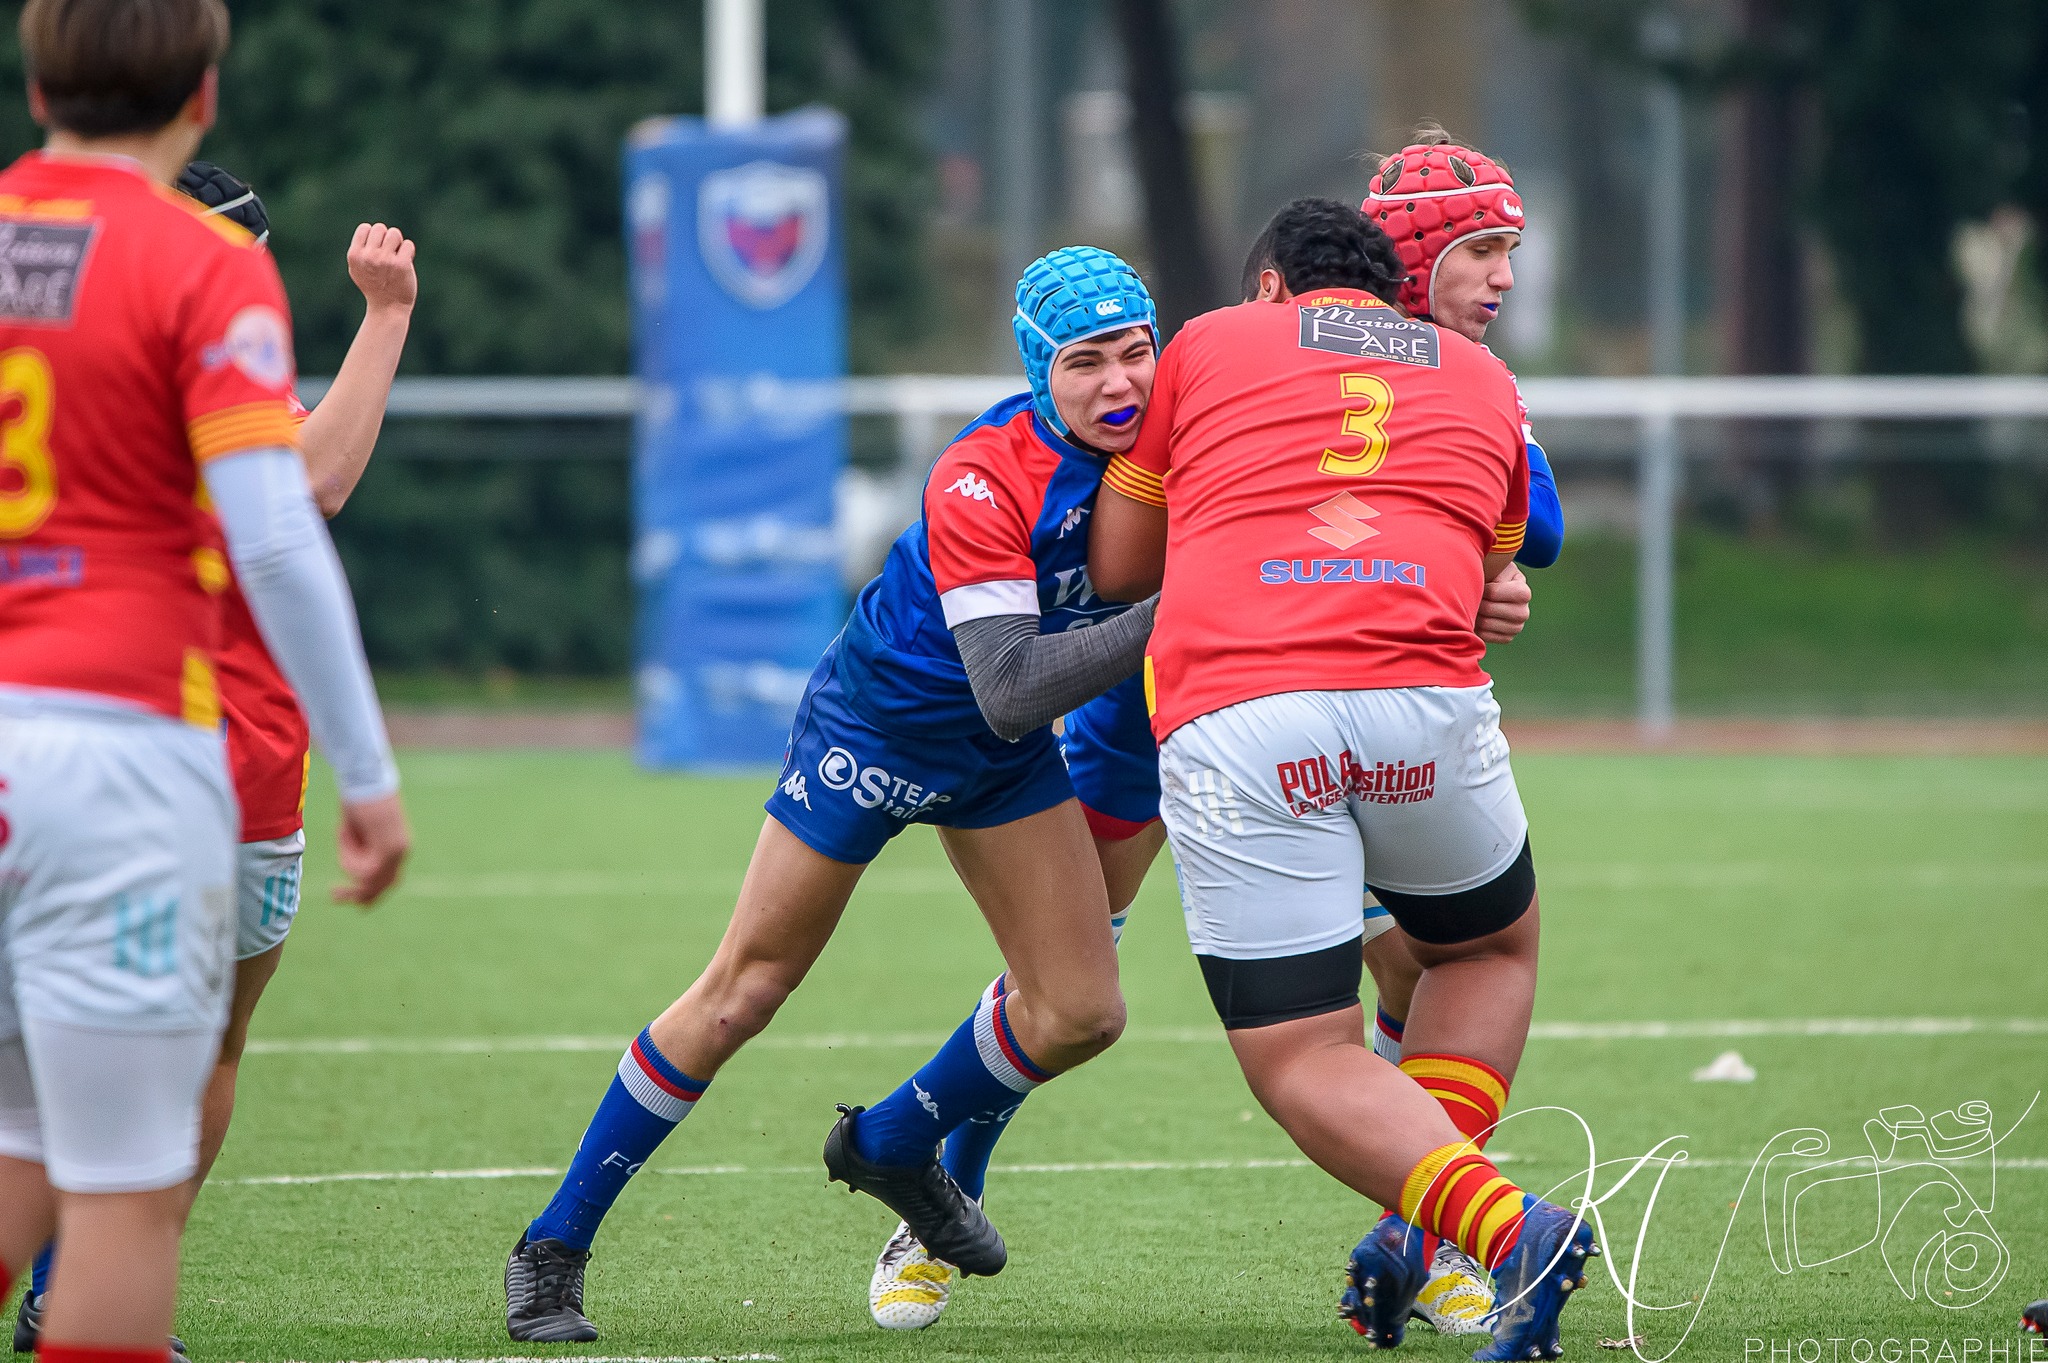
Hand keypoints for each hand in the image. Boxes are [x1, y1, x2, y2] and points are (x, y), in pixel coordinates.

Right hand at [334, 791, 410, 906]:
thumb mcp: (358, 829)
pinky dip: (348, 854)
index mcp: (398, 846)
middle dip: (357, 894)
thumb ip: (358, 849)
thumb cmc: (357, 797)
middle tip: (334, 895)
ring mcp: (397, 851)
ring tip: (343, 832)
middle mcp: (402, 851)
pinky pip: (365, 868)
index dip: (370, 895)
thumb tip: (350, 869)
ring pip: (368, 878)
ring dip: (347, 861)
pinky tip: (345, 831)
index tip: (350, 900)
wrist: (364, 777)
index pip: (389, 881)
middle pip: (380, 886)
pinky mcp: (389, 848)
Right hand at [347, 223, 416, 312]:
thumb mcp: (357, 269)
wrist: (388, 308)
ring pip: (394, 233)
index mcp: (355, 255)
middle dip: (386, 238)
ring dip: (398, 243)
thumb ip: (360, 250)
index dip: (373, 236)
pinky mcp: (401, 264)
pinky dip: (409, 251)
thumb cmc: (373, 287)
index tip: (377, 249)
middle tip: (389, 253)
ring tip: (396, 256)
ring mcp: (385, 260)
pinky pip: (408, 245)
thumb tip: (369, 229)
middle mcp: (369, 256)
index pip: (365, 228)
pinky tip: (405, 262)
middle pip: (380, 228)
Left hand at [1476, 562, 1531, 643]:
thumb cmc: (1494, 575)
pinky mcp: (1507, 638)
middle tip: (1470, 596)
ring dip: (1473, 614)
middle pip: (1488, 609)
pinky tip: (1476, 617)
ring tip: (1473, 606)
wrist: (1496, 591)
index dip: (1480, 588)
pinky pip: (1485, 636)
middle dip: (1475, 602)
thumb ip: (1492, 569)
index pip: (1493, 592)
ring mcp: (1517, 627)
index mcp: (1523, 592)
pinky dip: (1476, 627)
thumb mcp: (1496, 566)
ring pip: (1485, 624)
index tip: (1478, 584)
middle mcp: (1524, 612)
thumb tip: (1482, 579)